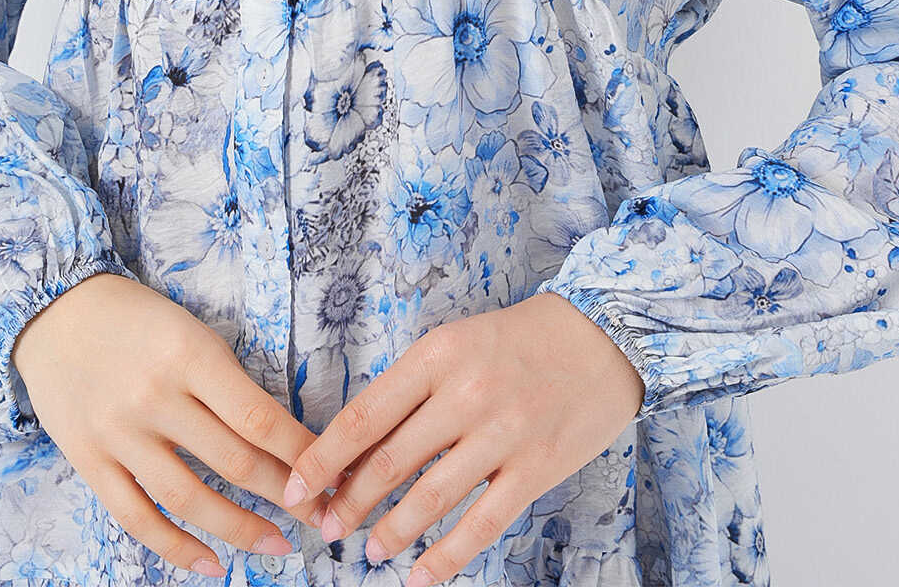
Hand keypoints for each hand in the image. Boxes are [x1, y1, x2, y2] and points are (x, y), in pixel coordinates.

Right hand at [11, 270, 338, 576]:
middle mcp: (155, 397)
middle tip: (320, 514)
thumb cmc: (138, 319)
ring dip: (240, 529)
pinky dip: (177, 548)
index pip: (259, 417)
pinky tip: (211, 564)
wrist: (57, 314)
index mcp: (189, 355)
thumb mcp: (191, 332)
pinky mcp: (89, 462)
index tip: (331, 473)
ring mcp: (119, 434)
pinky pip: (137, 518)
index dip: (300, 453)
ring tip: (278, 545)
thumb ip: (227, 383)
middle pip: (233, 461)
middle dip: (286, 495)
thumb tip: (280, 440)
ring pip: (189, 498)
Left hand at [279, 292, 645, 586]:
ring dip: (391, 533)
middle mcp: (465, 393)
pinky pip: (482, 523)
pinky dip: (446, 558)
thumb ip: (412, 390)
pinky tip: (421, 577)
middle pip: (389, 462)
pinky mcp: (536, 467)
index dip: (322, 460)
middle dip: (348, 504)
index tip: (294, 487)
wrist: (603, 335)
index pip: (364, 416)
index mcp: (437, 355)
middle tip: (326, 528)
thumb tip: (359, 448)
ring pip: (430, 499)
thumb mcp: (457, 344)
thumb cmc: (518, 341)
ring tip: (370, 552)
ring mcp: (503, 433)